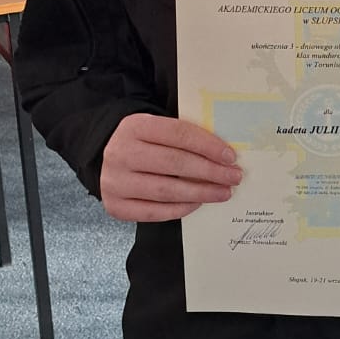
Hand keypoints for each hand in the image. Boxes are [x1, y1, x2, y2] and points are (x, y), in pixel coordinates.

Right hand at [100, 113, 241, 223]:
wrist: (107, 158)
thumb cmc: (143, 143)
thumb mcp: (157, 129)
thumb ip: (183, 137)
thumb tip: (223, 156)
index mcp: (134, 126)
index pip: (178, 134)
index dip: (208, 146)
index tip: (230, 157)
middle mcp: (121, 153)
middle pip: (175, 163)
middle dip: (210, 172)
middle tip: (233, 177)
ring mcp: (115, 182)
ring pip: (167, 190)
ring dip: (201, 193)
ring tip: (222, 193)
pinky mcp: (116, 205)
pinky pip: (155, 212)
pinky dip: (181, 209)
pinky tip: (198, 203)